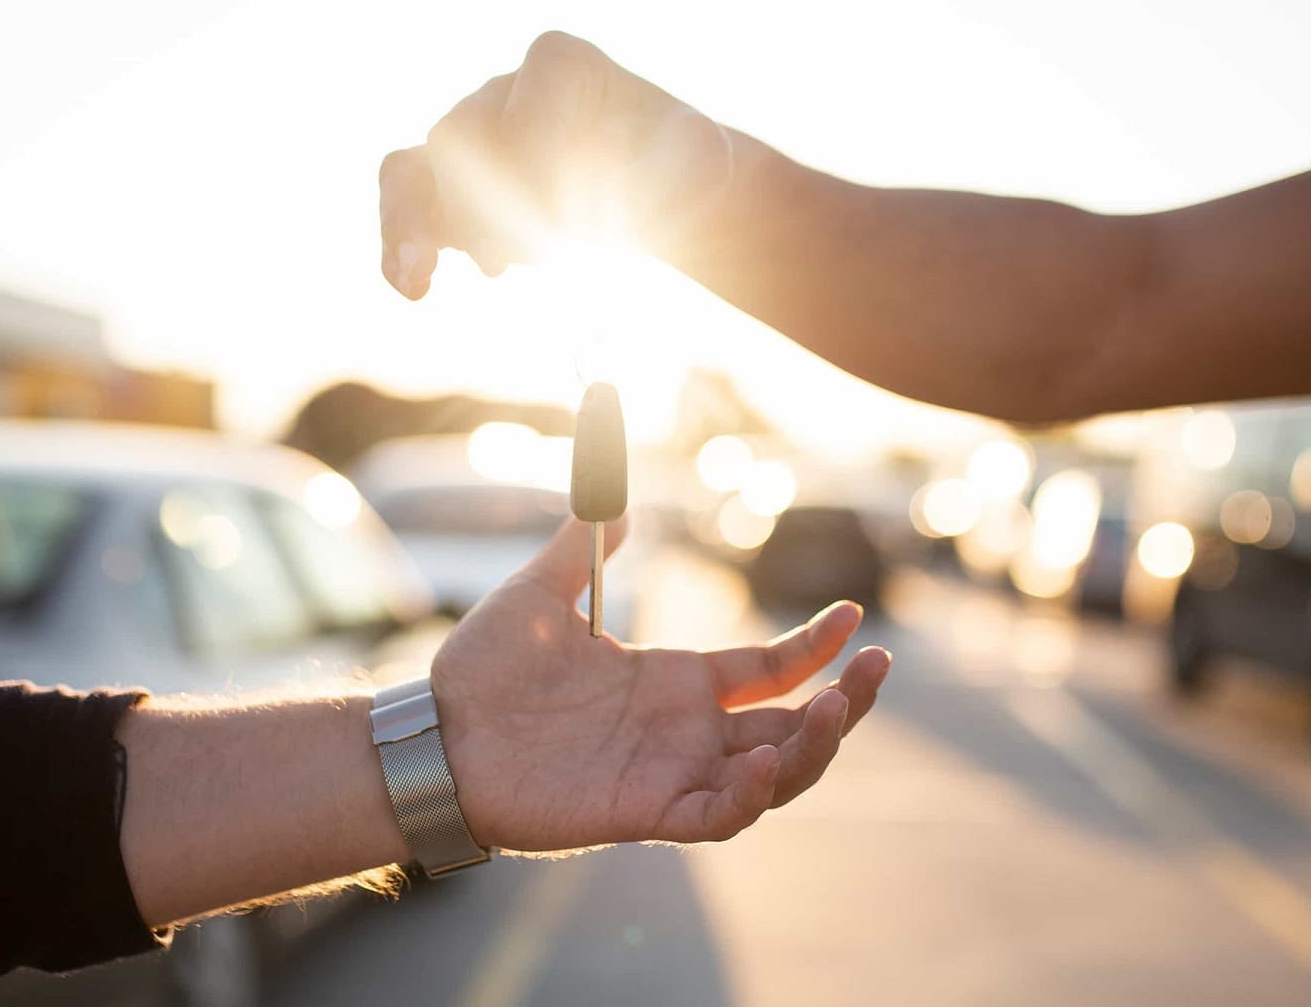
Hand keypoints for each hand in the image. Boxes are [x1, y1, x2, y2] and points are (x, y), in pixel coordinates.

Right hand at [379, 31, 734, 298]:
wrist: (649, 189)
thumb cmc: (676, 167)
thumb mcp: (704, 160)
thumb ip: (703, 158)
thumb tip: (707, 167)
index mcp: (563, 65)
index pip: (527, 104)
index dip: (542, 162)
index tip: (581, 222)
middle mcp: (502, 92)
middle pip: (465, 138)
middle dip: (493, 203)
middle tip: (546, 252)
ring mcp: (469, 139)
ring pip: (415, 169)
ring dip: (413, 225)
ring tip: (420, 277)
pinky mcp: (450, 188)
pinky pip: (404, 201)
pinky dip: (400, 245)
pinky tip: (413, 289)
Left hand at [432, 517, 889, 849]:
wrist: (432, 733)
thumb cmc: (481, 672)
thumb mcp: (539, 590)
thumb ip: (583, 543)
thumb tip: (615, 496)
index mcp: (673, 682)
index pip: (770, 670)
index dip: (817, 647)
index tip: (854, 615)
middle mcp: (684, 732)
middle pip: (793, 726)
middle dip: (847, 702)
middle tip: (878, 667)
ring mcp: (669, 774)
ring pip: (773, 776)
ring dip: (815, 748)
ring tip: (839, 708)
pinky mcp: (643, 812)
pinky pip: (717, 815)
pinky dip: (749, 794)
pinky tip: (762, 757)